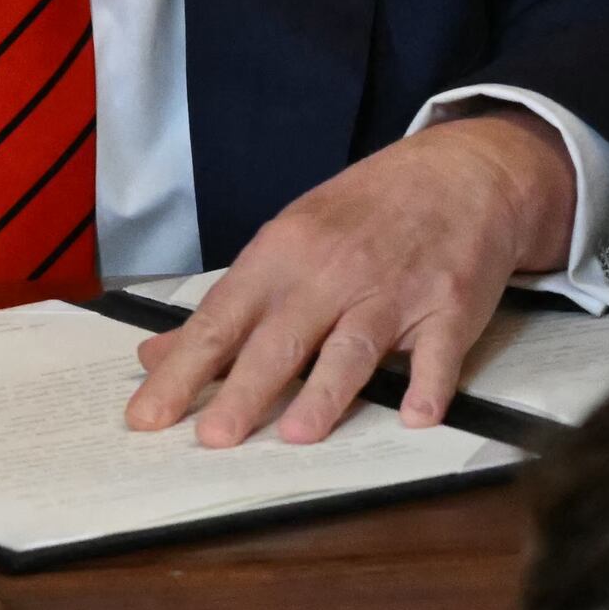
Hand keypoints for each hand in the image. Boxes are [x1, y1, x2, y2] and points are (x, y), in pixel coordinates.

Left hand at [124, 111, 570, 445]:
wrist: (460, 172)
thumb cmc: (365, 212)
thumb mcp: (288, 239)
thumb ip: (231, 304)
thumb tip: (160, 353)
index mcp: (282, 254)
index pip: (220, 321)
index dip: (182, 371)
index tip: (148, 415)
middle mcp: (332, 273)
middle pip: (280, 339)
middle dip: (244, 390)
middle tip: (213, 438)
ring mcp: (393, 291)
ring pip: (353, 347)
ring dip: (326, 392)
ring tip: (297, 436)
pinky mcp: (448, 307)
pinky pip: (436, 352)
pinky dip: (428, 385)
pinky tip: (415, 417)